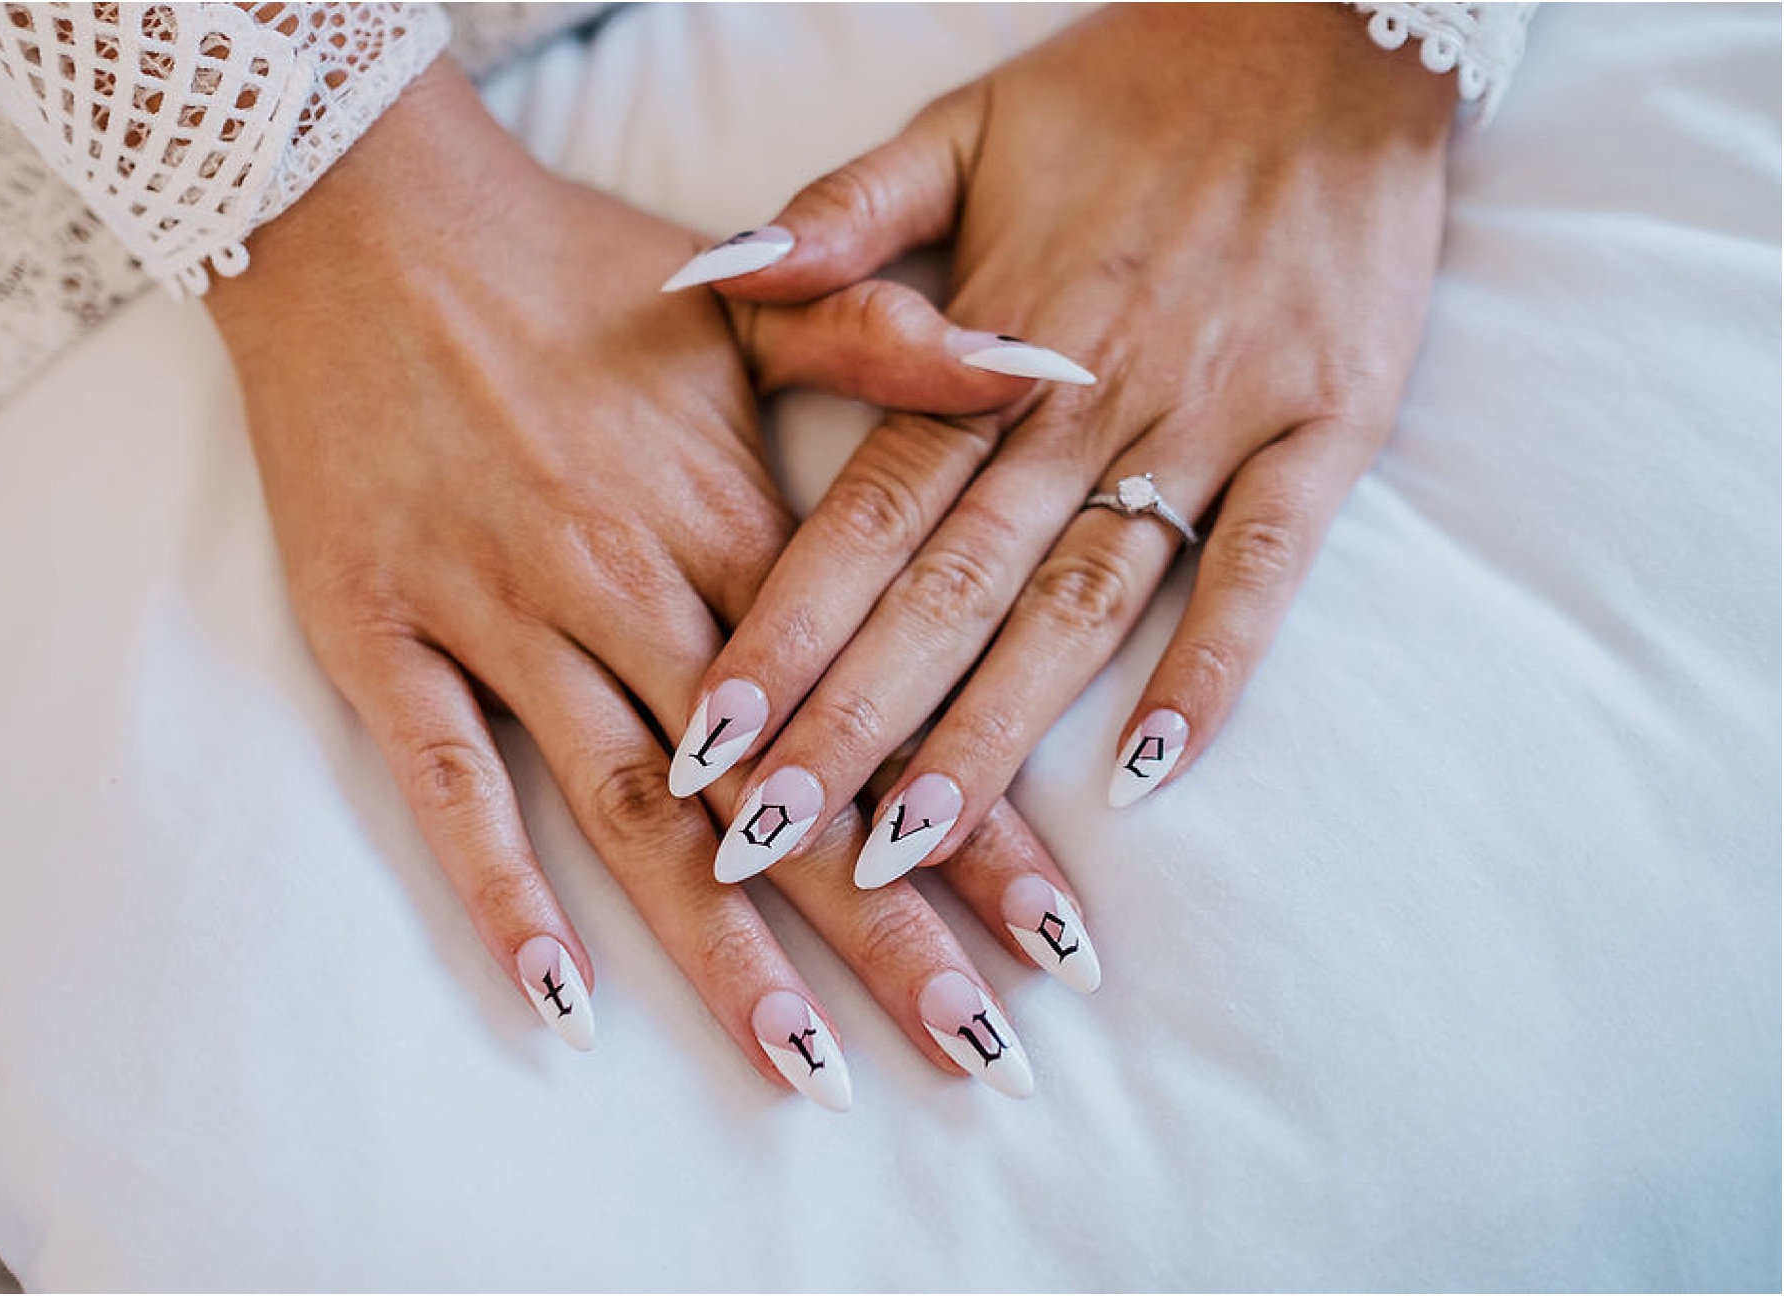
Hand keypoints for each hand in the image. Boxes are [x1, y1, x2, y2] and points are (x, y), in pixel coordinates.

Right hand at [207, 61, 1097, 1103]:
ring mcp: (498, 614)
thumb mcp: (751, 292)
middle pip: (774, 789)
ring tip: (808, 1067)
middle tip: (982, 1052)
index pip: (876, 701)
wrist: (359, 216)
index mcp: (729, 513)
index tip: (1056, 932)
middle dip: (885, 927)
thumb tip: (1052, 373)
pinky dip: (497, 893)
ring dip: (722, 947)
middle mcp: (625, 581)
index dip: (971, 819)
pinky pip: (445, 783)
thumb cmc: (569, 265)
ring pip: (630, 812)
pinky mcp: (383, 636)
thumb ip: (898, 346)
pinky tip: (559, 1005)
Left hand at [673, 4, 1454, 885]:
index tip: (709, 742)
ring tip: (913, 849)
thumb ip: (841, 217)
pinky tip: (1147, 771)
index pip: (864, 513)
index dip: (782, 630)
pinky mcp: (1321, 432)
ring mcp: (1207, 420)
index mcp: (987, 341)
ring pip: (1080, 602)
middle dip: (853, 726)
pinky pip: (1262, 568)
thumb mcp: (964, 127)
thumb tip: (707, 273)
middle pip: (949, 590)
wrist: (1332, 28)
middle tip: (769, 846)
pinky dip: (1211, 666)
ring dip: (994, 731)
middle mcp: (1085, 400)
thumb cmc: (1132, 90)